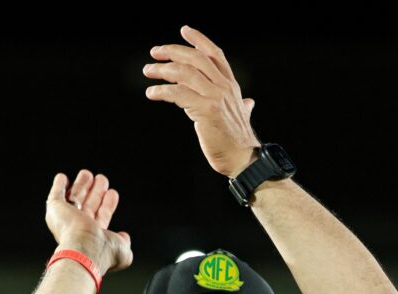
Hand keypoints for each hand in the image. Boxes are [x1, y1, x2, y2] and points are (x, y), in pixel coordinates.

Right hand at [46, 169, 132, 273]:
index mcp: (94, 236)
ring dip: (81, 185)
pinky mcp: (55, 210)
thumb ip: (124, 242)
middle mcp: (80, 228)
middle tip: (101, 179)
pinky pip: (56, 195)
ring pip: (74, 198)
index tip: (112, 193)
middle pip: (88, 205)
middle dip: (95, 192)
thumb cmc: (103, 252)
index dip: (107, 205)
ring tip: (86, 174)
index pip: (101, 216)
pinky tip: (62, 178)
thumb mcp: (122, 249)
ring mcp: (67, 218)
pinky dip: (59, 186)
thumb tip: (124, 236)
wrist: (83, 250)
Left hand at [143, 25, 260, 177]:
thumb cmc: (238, 141)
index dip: (199, 40)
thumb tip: (249, 103)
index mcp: (231, 85)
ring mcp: (216, 97)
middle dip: (172, 51)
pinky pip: (179, 94)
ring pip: (185, 73)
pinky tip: (152, 93)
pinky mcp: (206, 110)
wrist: (243, 159)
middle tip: (154, 54)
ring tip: (148, 72)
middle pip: (195, 58)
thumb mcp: (242, 116)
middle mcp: (224, 87)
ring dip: (163, 70)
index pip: (215, 54)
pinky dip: (162, 91)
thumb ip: (244, 106)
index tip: (184, 30)